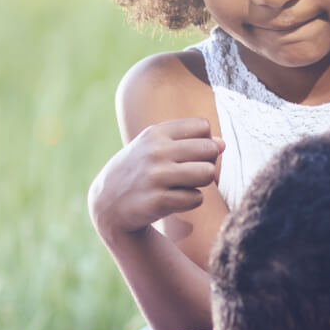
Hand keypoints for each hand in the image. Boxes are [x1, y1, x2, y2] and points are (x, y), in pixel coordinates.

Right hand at [89, 118, 222, 236]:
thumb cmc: (139, 170)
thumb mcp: (154, 147)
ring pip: (206, 173)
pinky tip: (176, 200)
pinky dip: (191, 201)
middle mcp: (156, 151)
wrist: (107, 203)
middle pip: (210, 149)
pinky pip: (196, 198)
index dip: (204, 141)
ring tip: (186, 185)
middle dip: (207, 162)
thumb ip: (188, 141)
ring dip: (202, 182)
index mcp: (155, 133)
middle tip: (192, 172)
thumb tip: (223, 144)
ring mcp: (156, 176)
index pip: (203, 126)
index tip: (191, 153)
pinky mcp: (158, 201)